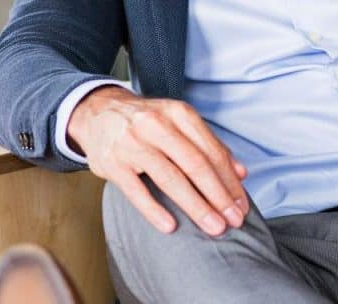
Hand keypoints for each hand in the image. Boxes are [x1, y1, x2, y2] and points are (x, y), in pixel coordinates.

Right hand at [67, 85, 249, 236]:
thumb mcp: (178, 122)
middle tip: (233, 220)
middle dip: (218, 196)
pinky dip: (154, 210)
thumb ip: (209, 145)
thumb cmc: (146, 121)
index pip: (211, 151)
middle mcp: (156, 124)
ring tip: (213, 226)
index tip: (241, 204)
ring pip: (170, 179)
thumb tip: (241, 173)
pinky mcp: (112, 163)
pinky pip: (136, 191)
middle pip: (195, 165)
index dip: (229, 180)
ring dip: (196, 206)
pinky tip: (171, 226)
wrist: (97, 111)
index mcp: (177, 113)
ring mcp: (132, 143)